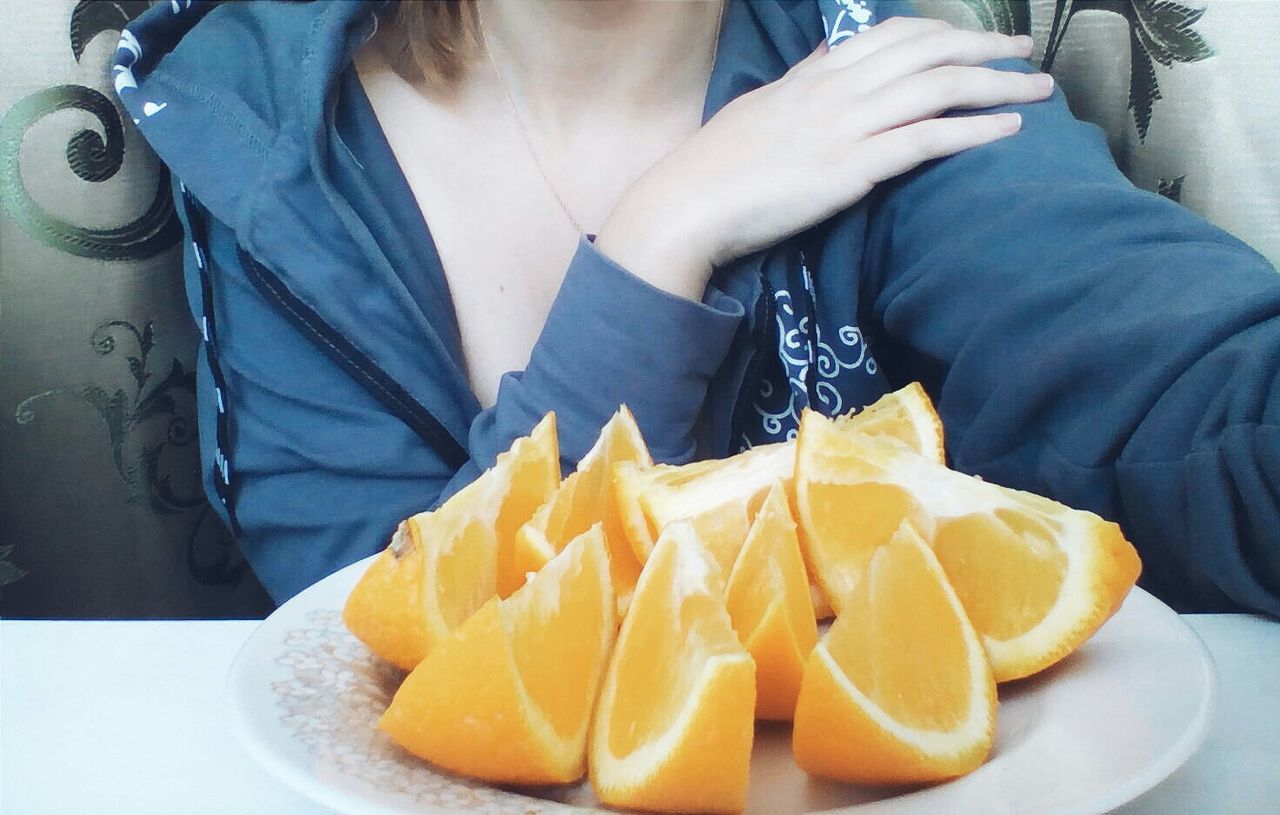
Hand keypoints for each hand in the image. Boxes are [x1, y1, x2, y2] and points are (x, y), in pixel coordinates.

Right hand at [596, 17, 1052, 299]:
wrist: (689, 204)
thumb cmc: (715, 168)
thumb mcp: (760, 112)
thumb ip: (799, 89)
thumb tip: (821, 68)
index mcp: (814, 75)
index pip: (892, 35)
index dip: (943, 31)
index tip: (976, 38)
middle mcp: (837, 89)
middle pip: (927, 51)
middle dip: (984, 48)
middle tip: (1026, 53)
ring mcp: (847, 125)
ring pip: (938, 87)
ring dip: (996, 85)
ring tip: (1038, 89)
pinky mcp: (853, 167)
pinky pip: (927, 138)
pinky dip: (974, 130)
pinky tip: (1007, 129)